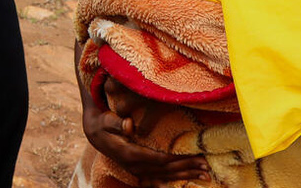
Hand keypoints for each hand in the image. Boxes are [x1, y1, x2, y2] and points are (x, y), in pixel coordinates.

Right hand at [83, 75, 210, 185]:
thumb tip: (129, 125)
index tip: (195, 156)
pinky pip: (159, 178)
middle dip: (187, 168)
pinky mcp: (139, 170)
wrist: (93, 131)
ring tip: (205, 176)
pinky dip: (174, 180)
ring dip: (185, 176)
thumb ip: (116, 122)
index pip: (160, 159)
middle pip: (166, 170)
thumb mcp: (105, 119)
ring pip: (165, 176)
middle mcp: (135, 166)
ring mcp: (137, 170)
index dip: (178, 159)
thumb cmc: (101, 121)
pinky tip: (187, 181)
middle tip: (206, 167)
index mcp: (130, 154)